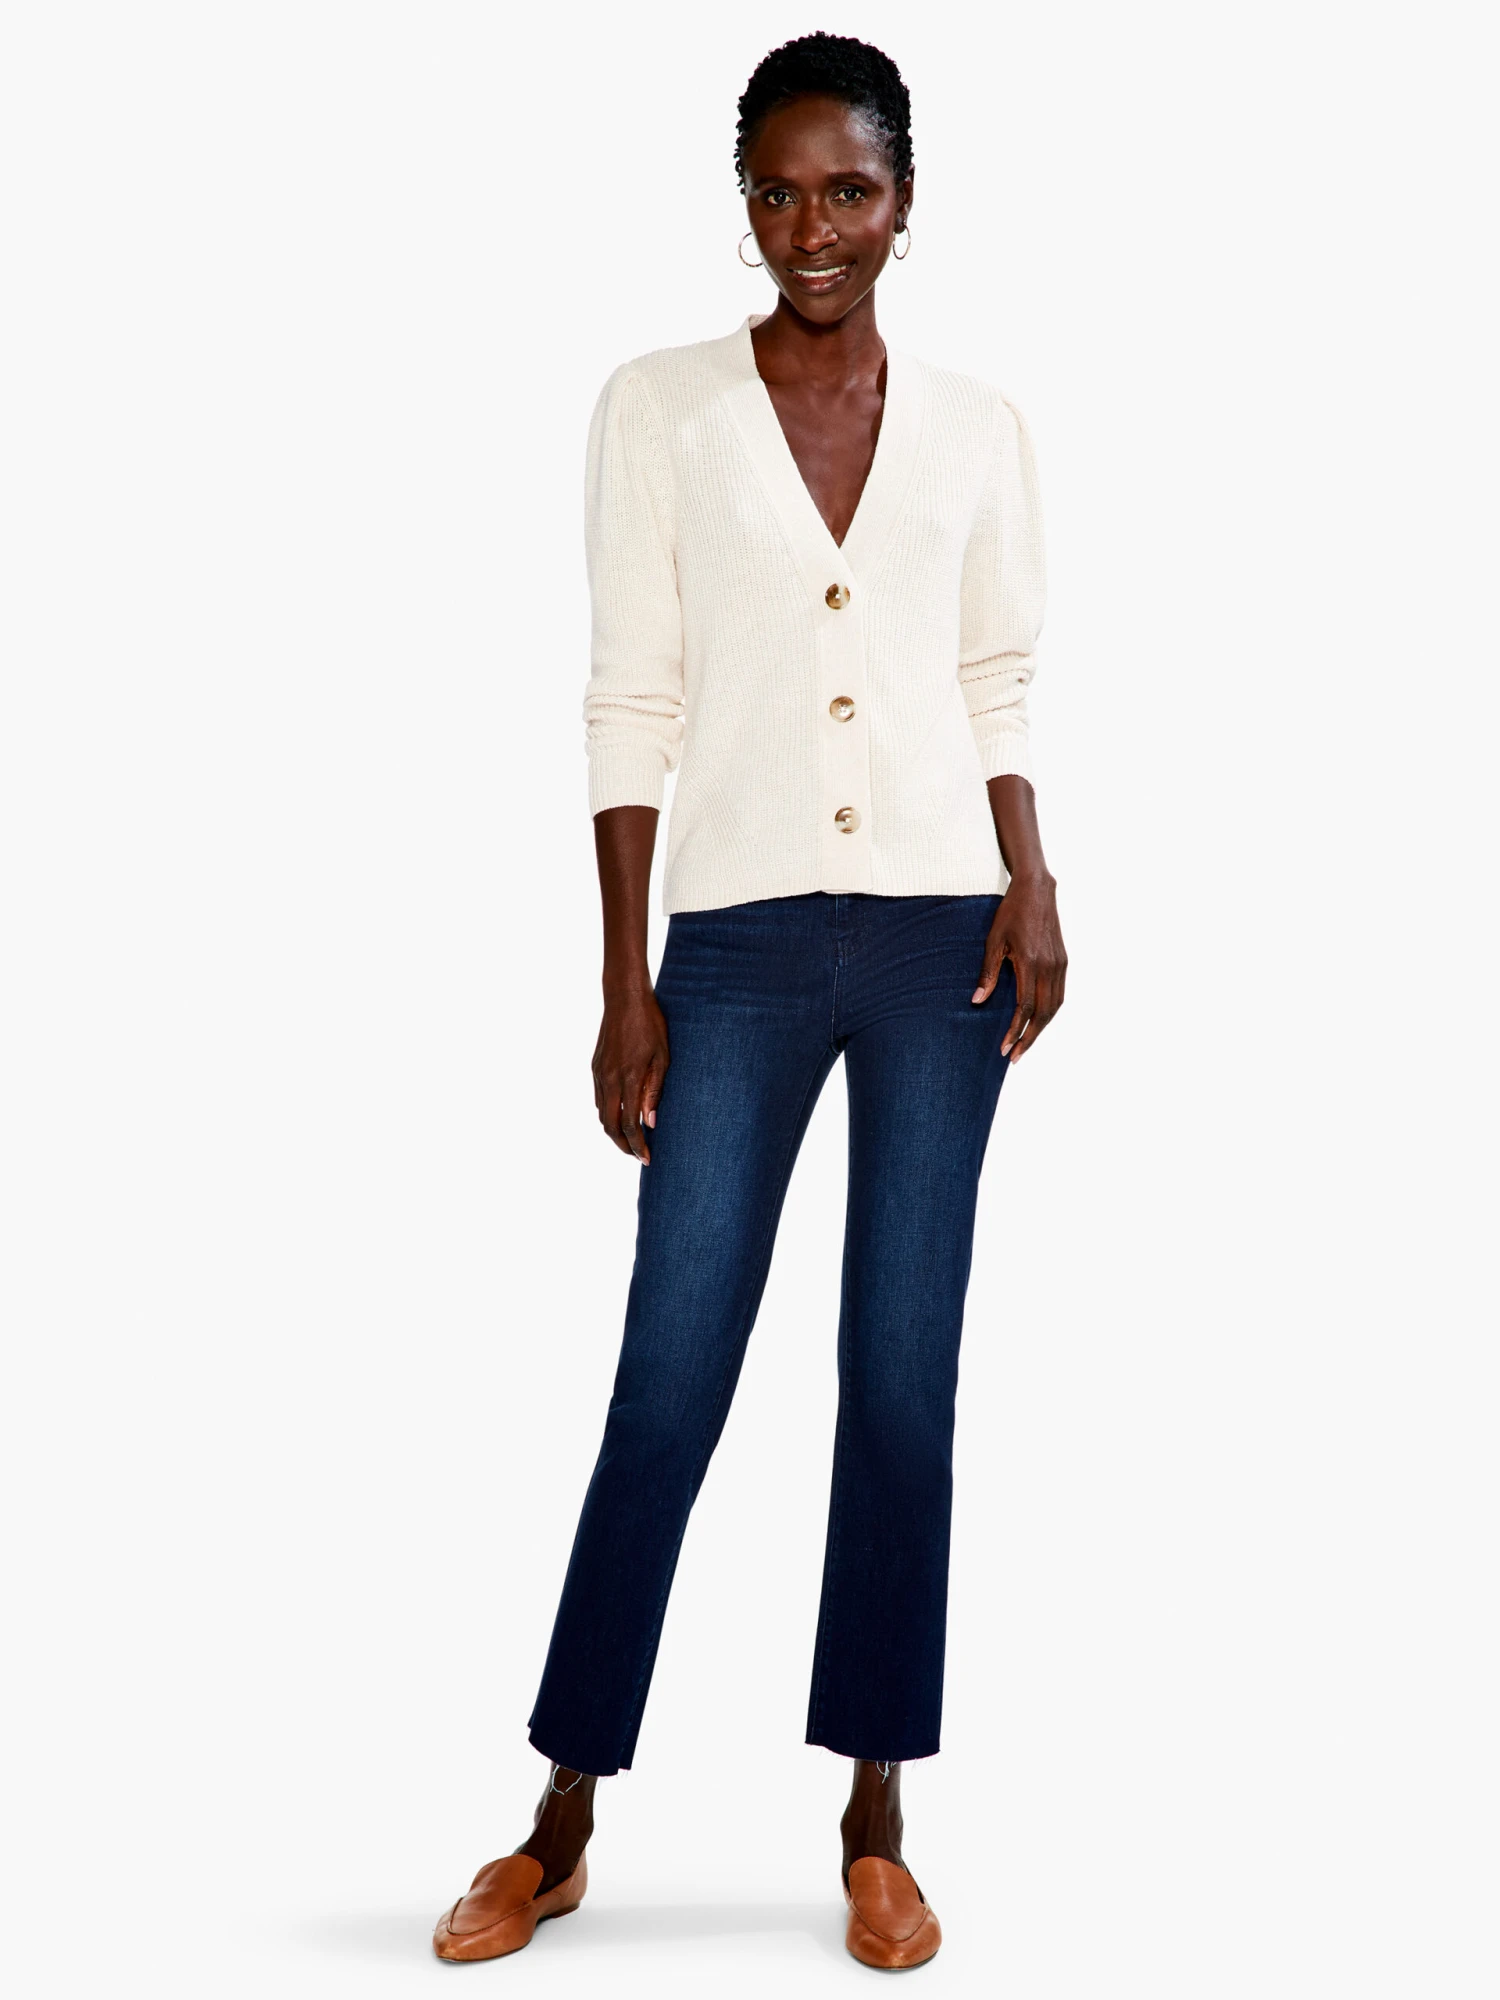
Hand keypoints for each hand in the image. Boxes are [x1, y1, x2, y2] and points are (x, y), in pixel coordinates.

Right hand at [592, 982, 669, 1162]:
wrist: (624, 998)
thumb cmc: (650, 1024)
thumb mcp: (663, 1057)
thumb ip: (655, 1090)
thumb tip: (650, 1121)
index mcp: (629, 1078)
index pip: (629, 1124)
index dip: (637, 1145)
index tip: (646, 1158)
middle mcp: (609, 1079)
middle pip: (609, 1125)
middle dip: (622, 1145)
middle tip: (638, 1155)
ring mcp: (599, 1073)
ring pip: (600, 1113)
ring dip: (613, 1130)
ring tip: (631, 1139)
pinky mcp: (595, 1066)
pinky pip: (598, 1098)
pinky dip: (608, 1112)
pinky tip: (621, 1114)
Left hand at [971, 871, 1066, 1060]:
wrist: (1037, 890)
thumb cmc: (1010, 913)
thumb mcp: (993, 940)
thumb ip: (987, 973)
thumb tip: (977, 1002)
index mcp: (1030, 963)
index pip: (1025, 1008)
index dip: (1015, 1031)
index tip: (1005, 1048)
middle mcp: (1049, 967)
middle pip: (1043, 1014)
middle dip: (1029, 1038)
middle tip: (1015, 1056)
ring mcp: (1060, 965)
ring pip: (1055, 1007)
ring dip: (1041, 1029)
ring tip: (1025, 1043)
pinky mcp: (1063, 961)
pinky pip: (1059, 995)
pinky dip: (1050, 1013)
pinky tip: (1037, 1021)